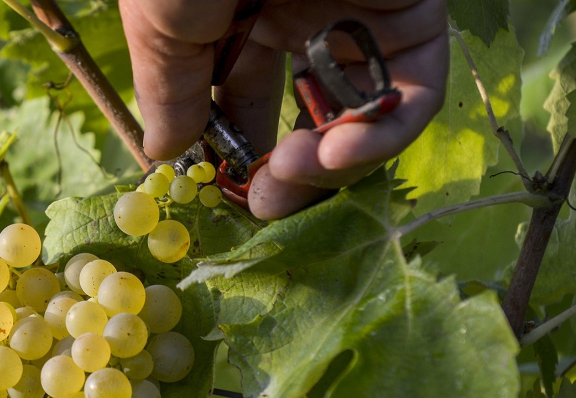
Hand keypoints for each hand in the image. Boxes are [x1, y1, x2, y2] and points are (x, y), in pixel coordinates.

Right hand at [120, 0, 447, 218]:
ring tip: (297, 169)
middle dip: (285, 175)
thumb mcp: (161, 29)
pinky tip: (339, 151)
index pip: (244, 110)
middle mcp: (297, 23)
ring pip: (362, 119)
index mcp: (234, 25)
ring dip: (331, 165)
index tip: (226, 197)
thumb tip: (164, 154)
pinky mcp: (408, 7)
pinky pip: (413, 89)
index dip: (237, 161)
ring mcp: (354, 16)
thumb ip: (170, 93)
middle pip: (307, 123)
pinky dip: (383, 132)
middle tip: (263, 200)